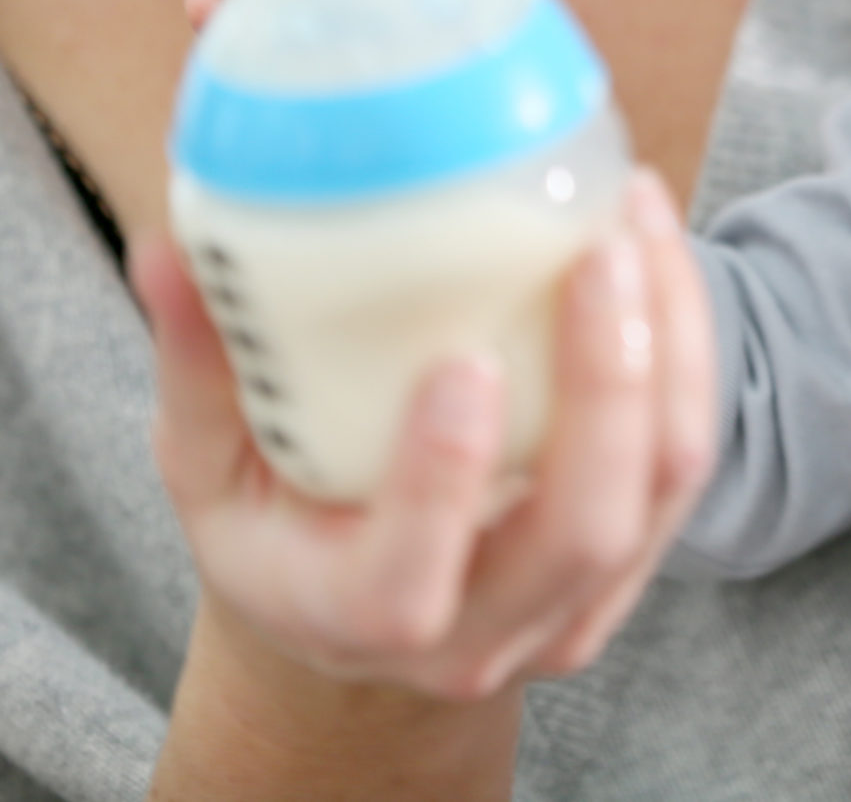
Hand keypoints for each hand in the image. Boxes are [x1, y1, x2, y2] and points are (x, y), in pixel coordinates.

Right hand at [136, 170, 715, 700]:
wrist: (365, 610)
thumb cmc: (281, 525)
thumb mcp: (210, 467)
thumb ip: (198, 368)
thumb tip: (163, 247)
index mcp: (358, 616)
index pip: (410, 582)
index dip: (442, 482)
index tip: (463, 363)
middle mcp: (480, 632)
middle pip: (578, 532)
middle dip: (606, 386)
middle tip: (595, 253)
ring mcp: (570, 605)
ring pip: (658, 487)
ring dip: (666, 346)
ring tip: (635, 217)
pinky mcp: (631, 559)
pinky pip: (685, 457)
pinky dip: (687, 348)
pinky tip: (656, 247)